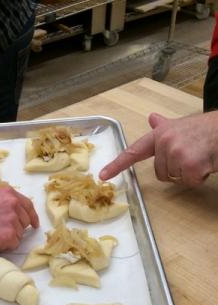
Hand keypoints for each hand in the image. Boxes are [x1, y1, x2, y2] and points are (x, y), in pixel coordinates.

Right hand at [0, 186, 39, 254]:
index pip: (28, 205)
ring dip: (10, 237)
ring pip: (20, 234)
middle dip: (16, 228)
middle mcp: (13, 204)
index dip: (32, 216)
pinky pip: (14, 244)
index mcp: (8, 193)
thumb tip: (18, 213)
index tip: (34, 224)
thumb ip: (5, 203)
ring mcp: (12, 219)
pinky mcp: (9, 235)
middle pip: (26, 221)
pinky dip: (5, 246)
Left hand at [99, 112, 217, 186]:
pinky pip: (189, 181)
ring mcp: (176, 153)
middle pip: (160, 173)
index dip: (117, 164)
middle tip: (193, 155)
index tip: (103, 175)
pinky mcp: (190, 165)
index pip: (134, 151)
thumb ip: (164, 127)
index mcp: (160, 134)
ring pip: (174, 178)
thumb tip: (152, 118)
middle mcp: (165, 142)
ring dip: (189, 173)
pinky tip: (206, 163)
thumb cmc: (206, 129)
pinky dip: (199, 177)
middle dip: (177, 169)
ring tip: (201, 156)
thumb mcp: (181, 125)